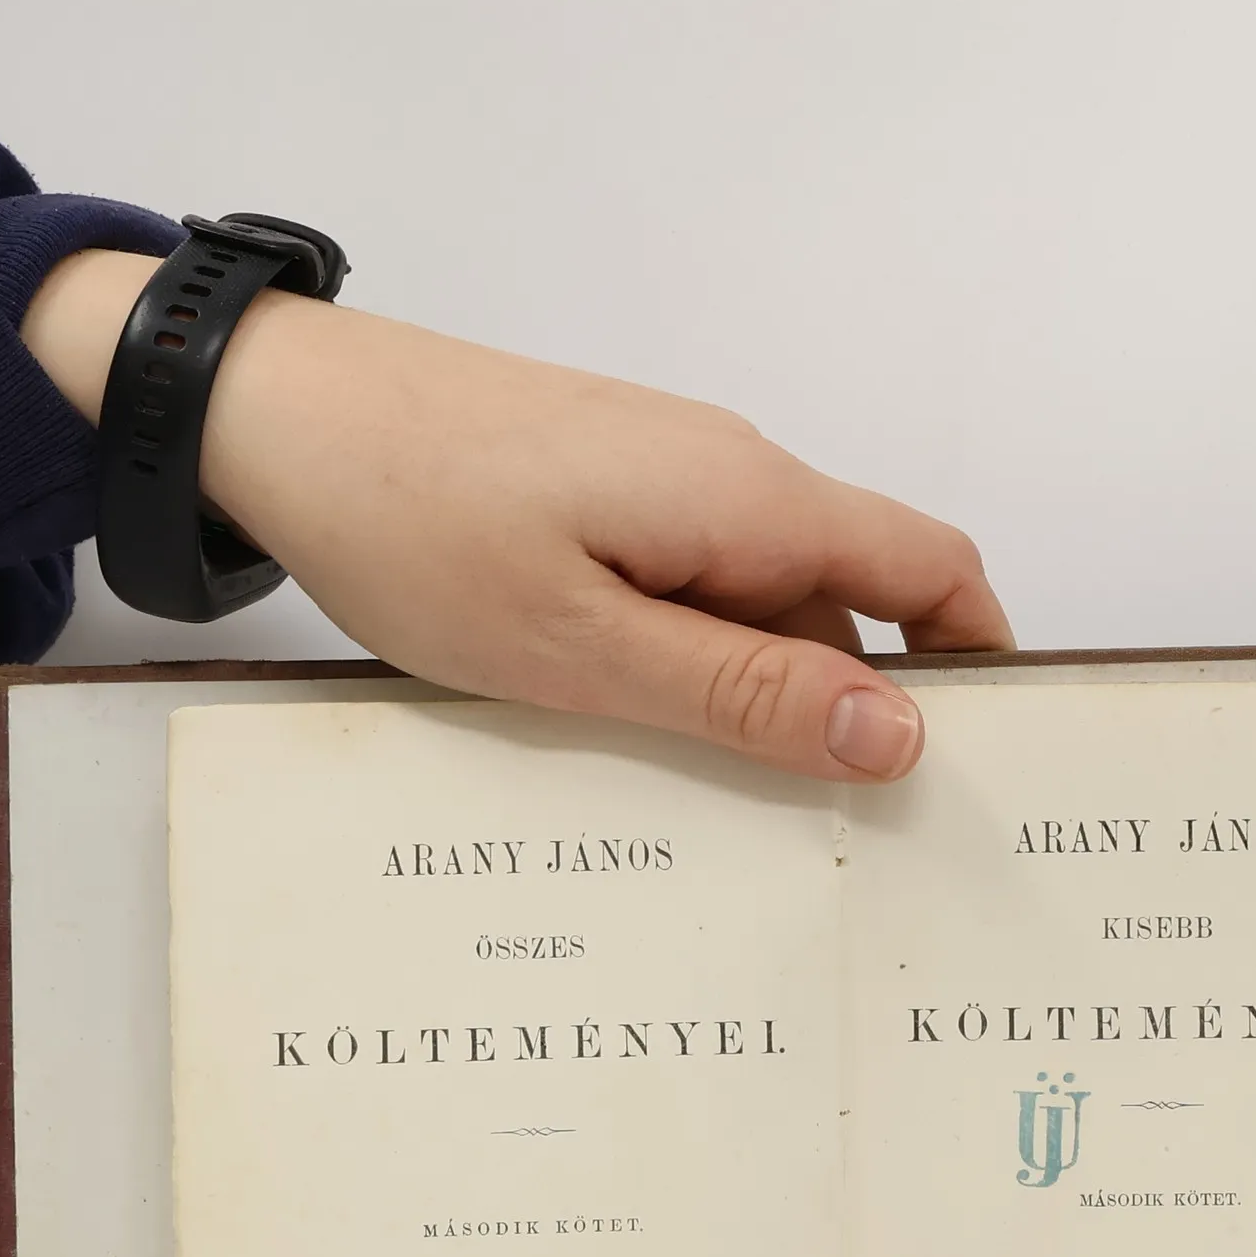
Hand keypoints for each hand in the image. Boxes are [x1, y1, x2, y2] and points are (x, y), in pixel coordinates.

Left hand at [23, 250, 1010, 780]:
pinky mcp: (604, 497)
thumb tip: (901, 733)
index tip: (983, 764)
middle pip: (848, 601)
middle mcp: (727, 479)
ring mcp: (661, 483)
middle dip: (852, 714)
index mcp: (750, 503)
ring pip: (760, 605)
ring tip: (720, 815)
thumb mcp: (586, 646)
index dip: (978, 661)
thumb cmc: (414, 521)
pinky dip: (689, 664)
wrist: (272, 412)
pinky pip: (687, 590)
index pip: (931, 567)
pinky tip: (637, 736)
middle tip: (830, 844)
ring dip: (757, 699)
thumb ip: (745, 694)